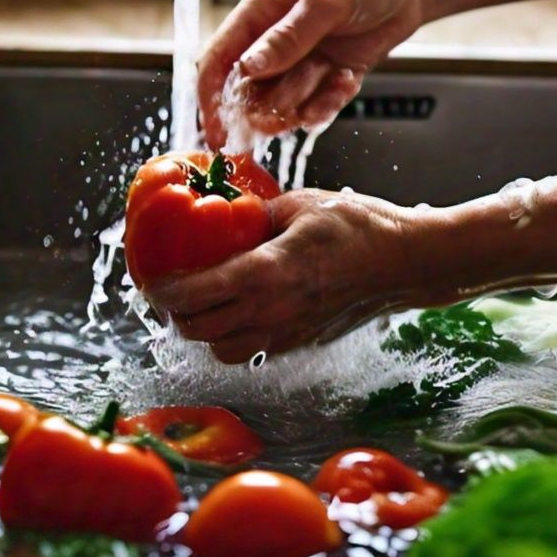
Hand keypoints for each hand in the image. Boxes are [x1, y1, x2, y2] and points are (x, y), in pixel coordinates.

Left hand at [144, 190, 417, 364]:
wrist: (405, 262)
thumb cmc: (359, 227)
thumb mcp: (298, 204)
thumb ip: (255, 215)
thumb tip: (224, 215)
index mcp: (263, 274)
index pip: (190, 294)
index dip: (160, 289)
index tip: (150, 277)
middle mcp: (269, 312)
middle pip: (197, 330)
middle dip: (175, 312)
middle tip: (171, 289)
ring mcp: (286, 334)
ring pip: (222, 351)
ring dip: (205, 330)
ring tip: (204, 303)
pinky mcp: (301, 343)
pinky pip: (253, 351)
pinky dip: (236, 338)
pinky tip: (241, 310)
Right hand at [198, 0, 429, 147]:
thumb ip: (289, 35)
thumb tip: (250, 67)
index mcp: (258, 16)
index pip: (217, 63)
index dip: (211, 100)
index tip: (216, 135)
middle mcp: (272, 44)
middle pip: (246, 96)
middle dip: (264, 111)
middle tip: (286, 116)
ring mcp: (298, 65)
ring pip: (281, 107)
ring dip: (305, 102)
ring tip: (335, 75)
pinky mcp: (325, 80)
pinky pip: (316, 109)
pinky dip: (331, 102)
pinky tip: (348, 78)